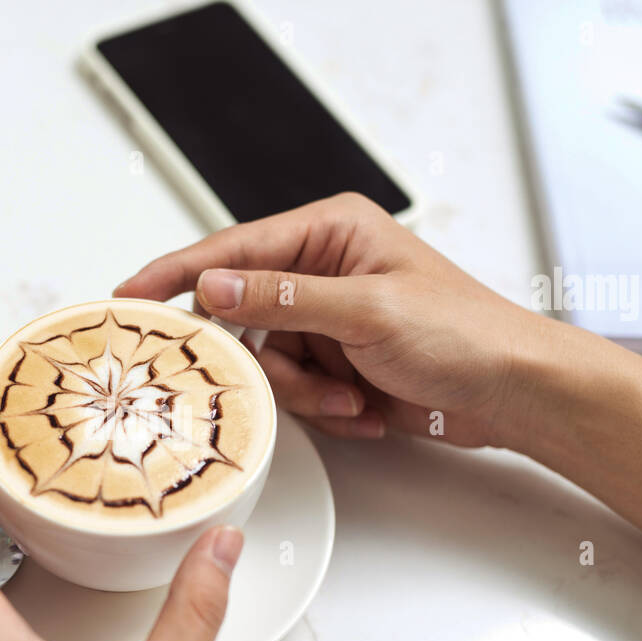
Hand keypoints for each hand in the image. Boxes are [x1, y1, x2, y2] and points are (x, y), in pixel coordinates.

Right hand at [115, 192, 547, 447]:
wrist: (514, 393)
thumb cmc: (465, 334)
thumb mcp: (367, 310)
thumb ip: (282, 297)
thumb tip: (213, 286)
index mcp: (330, 231)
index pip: (232, 249)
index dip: (175, 275)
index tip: (127, 296)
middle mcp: (323, 271)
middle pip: (244, 319)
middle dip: (271, 363)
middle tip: (299, 379)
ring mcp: (328, 321)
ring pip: (267, 365)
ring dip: (307, 394)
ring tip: (355, 399)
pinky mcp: (338, 363)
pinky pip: (295, 391)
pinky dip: (327, 408)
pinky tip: (368, 408)